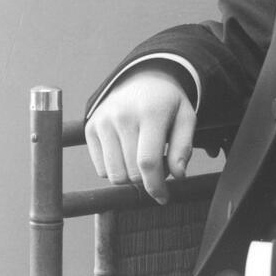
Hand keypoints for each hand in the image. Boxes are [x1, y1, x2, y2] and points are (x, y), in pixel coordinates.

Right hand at [85, 65, 195, 203]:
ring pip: (114, 175)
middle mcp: (122, 115)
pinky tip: (127, 154)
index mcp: (150, 112)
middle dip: (147, 180)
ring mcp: (103, 121)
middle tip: (158, 166)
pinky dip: (115, 170)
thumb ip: (183, 147)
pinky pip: (101, 169)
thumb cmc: (167, 103)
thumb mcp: (186, 118)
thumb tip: (178, 176)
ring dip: (130, 177)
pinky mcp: (90, 127)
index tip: (164, 197)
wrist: (142, 78)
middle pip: (131, 172)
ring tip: (142, 160)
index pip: (148, 162)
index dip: (156, 186)